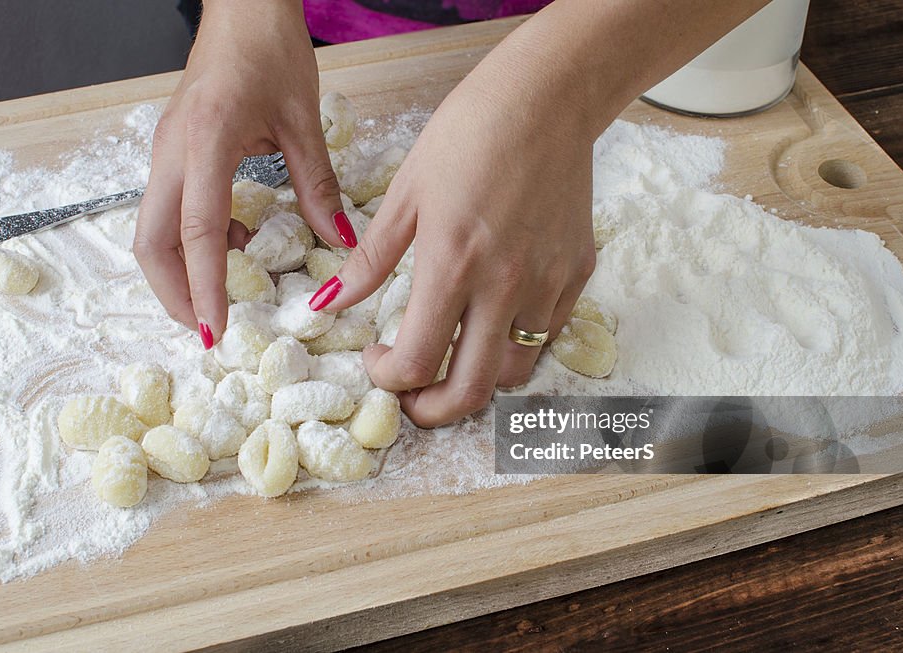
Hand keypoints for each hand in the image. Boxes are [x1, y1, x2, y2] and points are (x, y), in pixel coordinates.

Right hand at [134, 0, 346, 347]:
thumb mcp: (302, 119)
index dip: (205, 286)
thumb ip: (317, 185)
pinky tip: (236, 242)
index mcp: (206, 141)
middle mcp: (172, 152)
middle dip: (173, 293)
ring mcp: (165, 152)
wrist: (242, 7)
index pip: (198, 231)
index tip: (215, 330)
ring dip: (180, 271)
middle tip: (207, 329)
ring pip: (153, 230)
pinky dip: (193, 241)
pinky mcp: (170, 152)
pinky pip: (170, 210)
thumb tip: (338, 240)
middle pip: (151, 242)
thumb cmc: (270, 50)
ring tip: (223, 294)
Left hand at [316, 45, 597, 426]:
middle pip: (470, 391)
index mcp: (452, 265)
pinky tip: (492, 316)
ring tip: (453, 353)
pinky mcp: (577, 272)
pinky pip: (545, 333)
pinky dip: (514, 343)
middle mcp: (506, 285)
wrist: (547, 97)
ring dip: (476, 377)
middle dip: (431, 410)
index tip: (375, 358)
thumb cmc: (469, 134)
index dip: (386, 378)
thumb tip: (325, 305)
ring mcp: (549, 283)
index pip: (416, 361)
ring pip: (513, 372)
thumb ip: (370, 261)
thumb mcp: (406, 194)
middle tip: (412, 396)